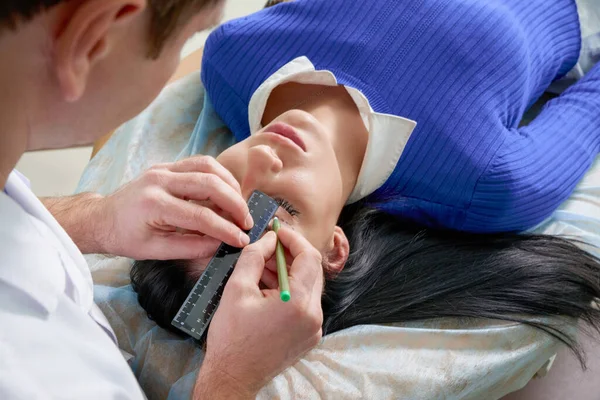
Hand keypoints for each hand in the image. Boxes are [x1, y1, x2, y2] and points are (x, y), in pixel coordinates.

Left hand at [99, 156, 252, 259]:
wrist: (102, 218)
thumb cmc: (126, 237)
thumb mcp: (156, 251)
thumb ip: (191, 248)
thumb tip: (222, 245)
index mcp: (154, 205)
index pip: (200, 216)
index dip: (226, 229)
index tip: (242, 240)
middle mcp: (159, 180)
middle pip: (209, 183)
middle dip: (234, 203)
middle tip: (247, 221)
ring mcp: (163, 168)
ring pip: (208, 166)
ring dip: (230, 184)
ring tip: (240, 205)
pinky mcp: (168, 165)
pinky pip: (200, 163)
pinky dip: (219, 176)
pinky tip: (226, 191)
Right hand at [194, 228, 323, 398]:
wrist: (233, 376)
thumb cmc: (231, 336)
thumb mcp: (237, 288)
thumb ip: (255, 256)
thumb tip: (270, 238)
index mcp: (298, 303)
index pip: (309, 257)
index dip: (294, 239)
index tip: (277, 231)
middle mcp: (314, 315)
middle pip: (312, 270)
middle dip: (290, 254)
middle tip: (268, 248)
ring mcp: (314, 327)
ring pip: (308, 286)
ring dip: (289, 272)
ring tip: (262, 268)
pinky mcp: (310, 335)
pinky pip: (306, 303)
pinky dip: (291, 290)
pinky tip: (268, 288)